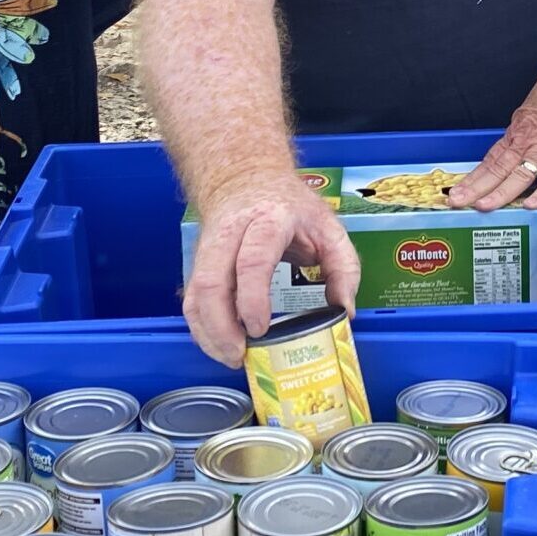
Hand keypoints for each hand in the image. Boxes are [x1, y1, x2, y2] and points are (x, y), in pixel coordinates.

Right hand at [183, 171, 360, 366]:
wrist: (248, 178)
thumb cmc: (291, 206)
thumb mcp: (328, 227)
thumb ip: (344, 267)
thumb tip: (344, 311)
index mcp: (268, 221)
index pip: (252, 261)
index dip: (252, 298)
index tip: (259, 328)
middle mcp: (232, 233)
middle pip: (212, 281)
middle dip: (221, 325)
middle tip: (241, 355)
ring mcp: (210, 248)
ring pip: (196, 293)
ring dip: (208, 332)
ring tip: (232, 357)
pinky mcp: (200, 263)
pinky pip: (191, 299)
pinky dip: (200, 328)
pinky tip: (219, 346)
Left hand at [450, 48, 536, 212]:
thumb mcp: (536, 106)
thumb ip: (531, 127)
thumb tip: (529, 142)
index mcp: (519, 128)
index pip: (492, 158)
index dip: (476, 176)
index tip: (461, 188)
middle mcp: (527, 138)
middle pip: (497, 168)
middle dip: (475, 187)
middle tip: (456, 201)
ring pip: (518, 175)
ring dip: (498, 193)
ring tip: (482, 207)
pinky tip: (530, 205)